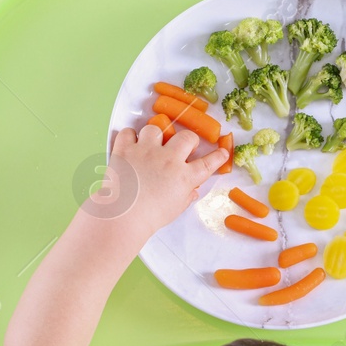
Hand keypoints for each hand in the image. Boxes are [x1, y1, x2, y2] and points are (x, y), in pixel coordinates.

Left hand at [90, 123, 227, 235]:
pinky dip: (129, 136)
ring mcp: (146, 151)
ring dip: (155, 136)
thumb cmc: (150, 217)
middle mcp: (168, 159)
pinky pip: (128, 132)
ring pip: (156, 128)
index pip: (207, 164)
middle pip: (186, 137)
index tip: (222, 152)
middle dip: (188, 140)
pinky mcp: (126, 149)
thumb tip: (192, 191)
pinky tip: (131, 145)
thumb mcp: (175, 209)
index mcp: (184, 176)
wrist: (124, 216)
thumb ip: (186, 196)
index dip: (217, 157)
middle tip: (183, 147)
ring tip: (152, 145)